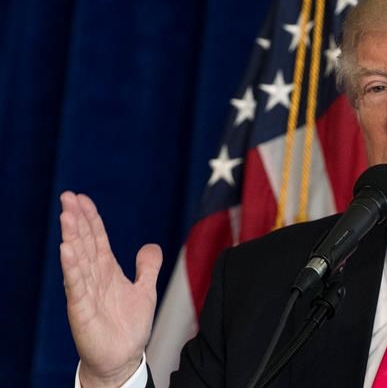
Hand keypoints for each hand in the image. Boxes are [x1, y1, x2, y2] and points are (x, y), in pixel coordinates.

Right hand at [59, 192, 161, 387]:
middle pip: (84, 243)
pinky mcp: (82, 310)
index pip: (97, 239)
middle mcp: (94, 278)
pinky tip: (67, 250)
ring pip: (77, 259)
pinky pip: (76, 286)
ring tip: (66, 215)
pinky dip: (72, 267)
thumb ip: (147, 267)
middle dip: (77, 220)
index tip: (82, 198)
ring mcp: (86, 293)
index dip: (91, 218)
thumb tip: (151, 245)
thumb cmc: (129, 326)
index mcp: (107, 270)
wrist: (123, 358)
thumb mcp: (145, 290)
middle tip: (67, 196)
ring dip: (72, 237)